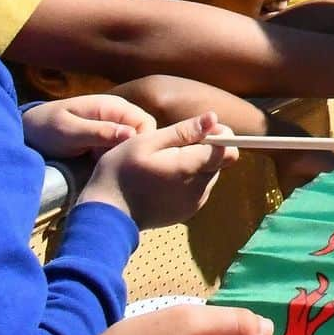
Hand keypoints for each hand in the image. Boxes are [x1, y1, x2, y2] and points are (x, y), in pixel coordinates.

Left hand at [22, 94, 155, 158]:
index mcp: (113, 106)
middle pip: (142, 135)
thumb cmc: (45, 127)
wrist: (26, 132)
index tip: (128, 161)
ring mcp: (111, 128)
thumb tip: (131, 134)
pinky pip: (120, 151)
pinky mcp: (105, 141)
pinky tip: (103, 171)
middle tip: (116, 168)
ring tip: (108, 171)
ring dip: (124, 158)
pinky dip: (115, 161)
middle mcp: (117, 115)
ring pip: (132, 145)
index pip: (145, 123)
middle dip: (134, 152)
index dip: (143, 142)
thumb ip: (99, 132)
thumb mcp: (69, 131)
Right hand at [78, 112, 237, 228]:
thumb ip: (184, 131)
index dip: (219, 135)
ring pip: (209, 173)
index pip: (228, 150)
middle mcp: (199, 189)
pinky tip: (163, 177)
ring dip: (195, 163)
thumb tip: (213, 118)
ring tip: (164, 162)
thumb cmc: (121, 173)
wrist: (105, 217)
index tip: (199, 129)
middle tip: (173, 145)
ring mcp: (194, 204)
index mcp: (191, 169)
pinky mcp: (186, 212)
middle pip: (219, 161)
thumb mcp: (148, 142)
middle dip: (204, 147)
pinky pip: (198, 187)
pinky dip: (187, 178)